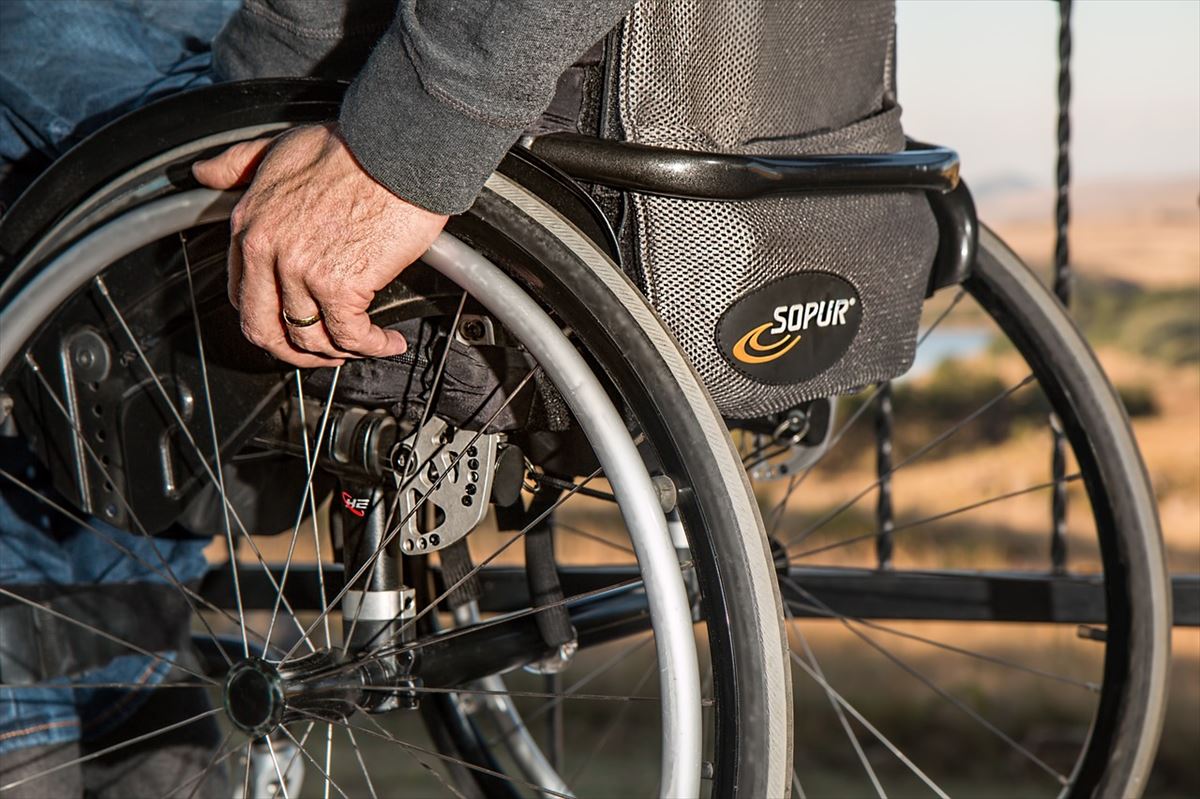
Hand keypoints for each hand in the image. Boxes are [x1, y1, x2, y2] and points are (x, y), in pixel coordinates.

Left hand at [192, 124, 448, 367]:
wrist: (398, 148)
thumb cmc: (353, 146)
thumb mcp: (279, 146)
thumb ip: (239, 164)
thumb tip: (204, 173)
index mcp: (249, 224)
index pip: (243, 295)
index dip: (270, 319)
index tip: (295, 322)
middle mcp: (267, 251)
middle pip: (265, 330)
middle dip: (295, 353)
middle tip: (324, 353)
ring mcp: (302, 271)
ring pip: (310, 340)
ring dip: (340, 353)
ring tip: (365, 345)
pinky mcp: (341, 285)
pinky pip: (350, 336)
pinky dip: (372, 347)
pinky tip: (389, 341)